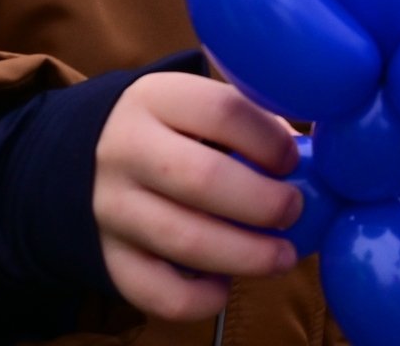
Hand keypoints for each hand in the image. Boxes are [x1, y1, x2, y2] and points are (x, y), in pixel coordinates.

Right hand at [94, 73, 302, 319]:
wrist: (85, 156)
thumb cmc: (175, 129)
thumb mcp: (199, 106)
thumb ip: (251, 124)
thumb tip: (314, 159)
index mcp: (158, 99)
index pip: (222, 111)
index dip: (269, 140)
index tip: (294, 160)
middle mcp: (126, 151)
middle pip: (202, 179)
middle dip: (263, 202)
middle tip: (295, 211)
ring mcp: (110, 207)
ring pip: (182, 239)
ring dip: (245, 255)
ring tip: (283, 257)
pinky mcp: (106, 256)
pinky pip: (151, 289)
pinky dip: (196, 299)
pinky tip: (224, 288)